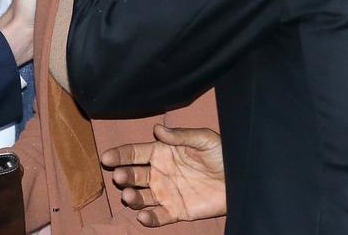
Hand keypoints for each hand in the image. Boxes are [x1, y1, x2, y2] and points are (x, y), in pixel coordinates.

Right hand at [101, 124, 225, 226]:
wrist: (240, 179)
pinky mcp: (176, 211)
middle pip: (133, 175)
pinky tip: (143, 216)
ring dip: (132, 197)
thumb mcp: (203, 140)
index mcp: (161, 153)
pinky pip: (158, 216)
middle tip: (119, 176)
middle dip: (123, 176)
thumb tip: (157, 129)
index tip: (107, 157)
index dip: (120, 154)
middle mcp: (159, 173)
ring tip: (129, 196)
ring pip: (141, 197)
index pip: (134, 153)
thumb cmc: (222, 154)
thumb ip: (180, 136)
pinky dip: (149, 218)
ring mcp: (166, 193)